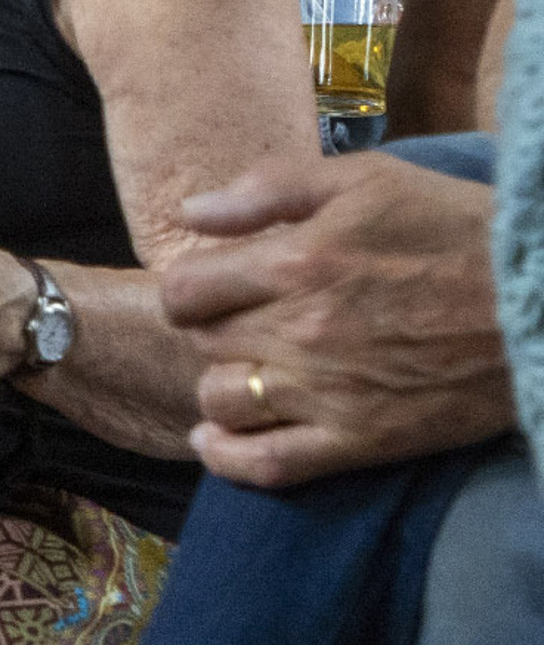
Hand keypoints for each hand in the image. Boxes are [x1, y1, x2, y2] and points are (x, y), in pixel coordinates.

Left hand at [164, 153, 508, 486]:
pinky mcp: (361, 441)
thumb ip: (270, 188)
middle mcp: (300, 331)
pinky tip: (220, 440)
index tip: (217, 288)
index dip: (193, 288)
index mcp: (296, 263)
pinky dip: (229, 457)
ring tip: (248, 373)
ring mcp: (328, 392)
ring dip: (224, 387)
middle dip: (215, 331)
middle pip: (204, 343)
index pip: (184, 290)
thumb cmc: (461, 230)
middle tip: (249, 326)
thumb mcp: (369, 179)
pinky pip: (266, 464)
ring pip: (221, 401)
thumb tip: (192, 212)